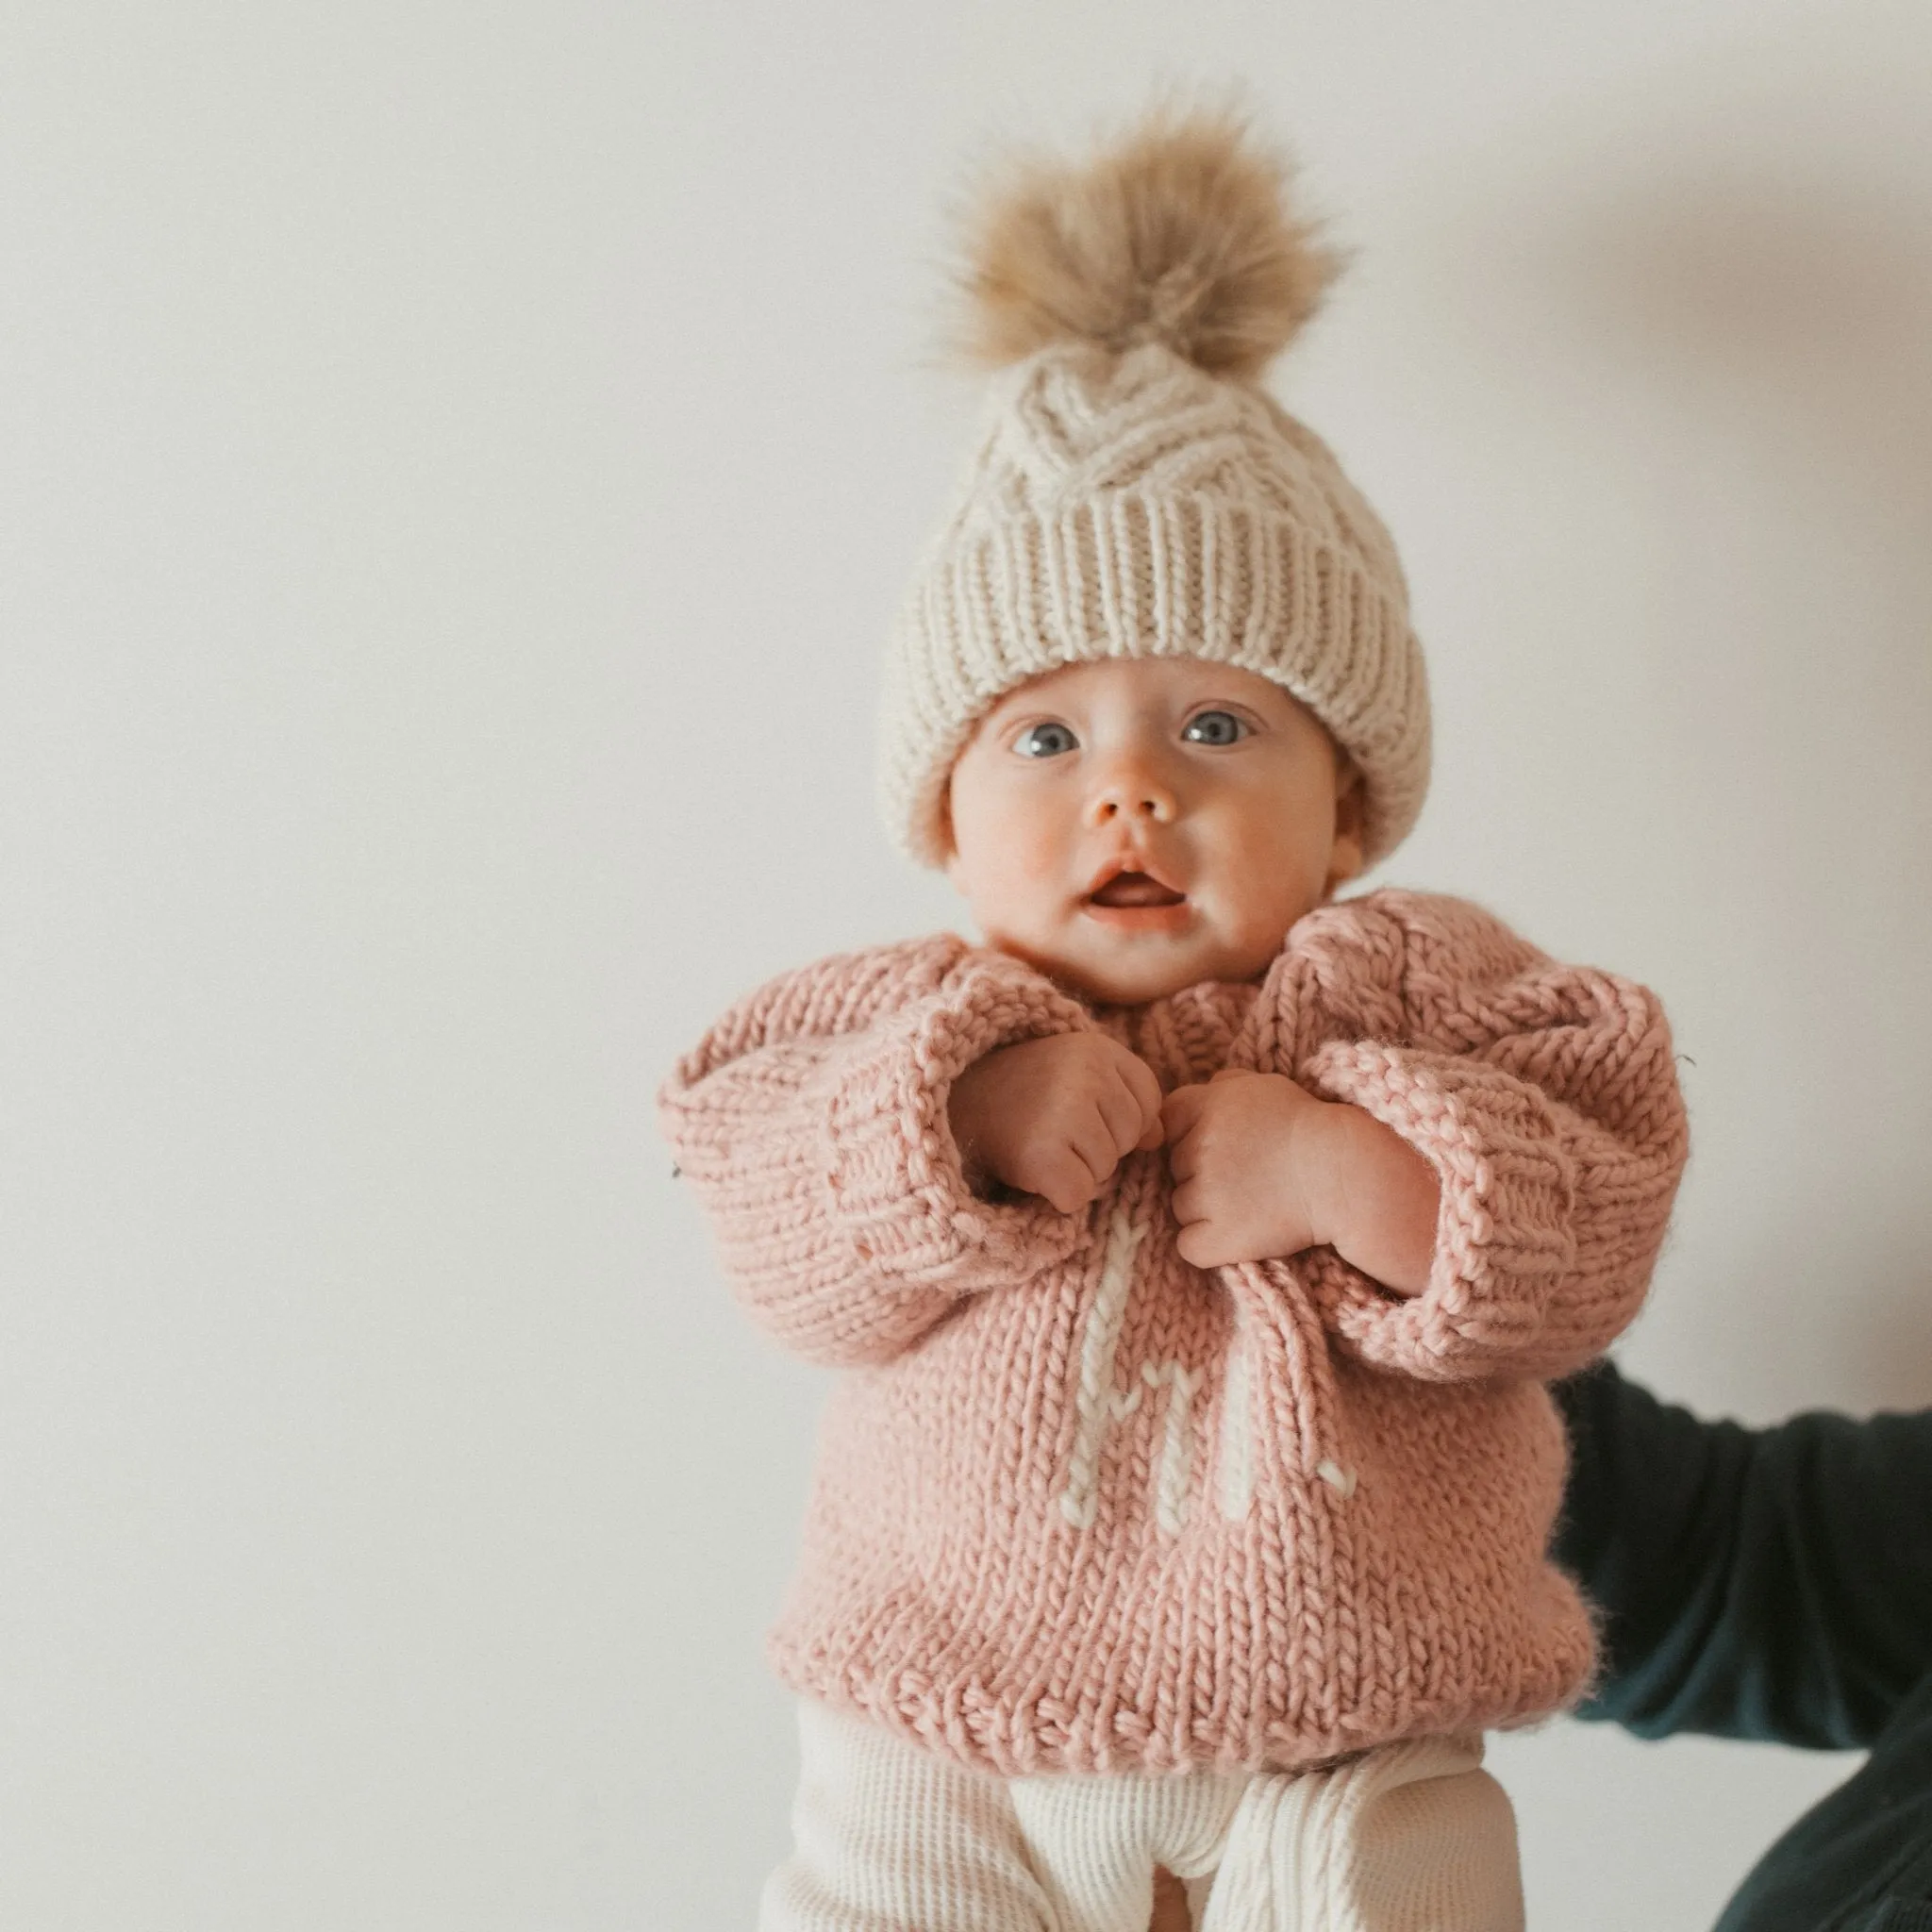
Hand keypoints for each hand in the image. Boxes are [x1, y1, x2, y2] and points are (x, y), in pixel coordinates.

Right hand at [947, 1033, 1164, 1214]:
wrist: (951, 1102)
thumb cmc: (1021, 1092)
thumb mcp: (1075, 1074)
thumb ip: (1124, 1094)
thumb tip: (1157, 1138)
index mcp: (1098, 1047)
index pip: (1149, 1102)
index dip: (1121, 1119)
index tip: (1080, 1112)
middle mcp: (1087, 1074)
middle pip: (1131, 1138)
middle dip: (1101, 1147)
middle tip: (1054, 1130)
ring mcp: (1066, 1113)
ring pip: (1108, 1170)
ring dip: (1078, 1172)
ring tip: (1040, 1146)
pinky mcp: (1044, 1154)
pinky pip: (1080, 1196)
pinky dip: (1059, 1196)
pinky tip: (1032, 1171)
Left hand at [1164, 1069, 1326, 1268]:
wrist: (1342, 1175)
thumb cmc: (1310, 1128)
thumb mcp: (1267, 1087)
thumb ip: (1228, 1083)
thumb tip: (1209, 1087)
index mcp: (1205, 1105)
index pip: (1168, 1121)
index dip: (1190, 1134)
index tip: (1223, 1145)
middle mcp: (1197, 1147)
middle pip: (1174, 1167)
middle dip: (1201, 1172)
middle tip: (1246, 1175)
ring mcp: (1204, 1193)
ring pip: (1181, 1207)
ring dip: (1206, 1209)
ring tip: (1252, 1202)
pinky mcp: (1217, 1236)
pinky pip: (1189, 1245)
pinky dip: (1209, 1245)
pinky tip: (1239, 1233)